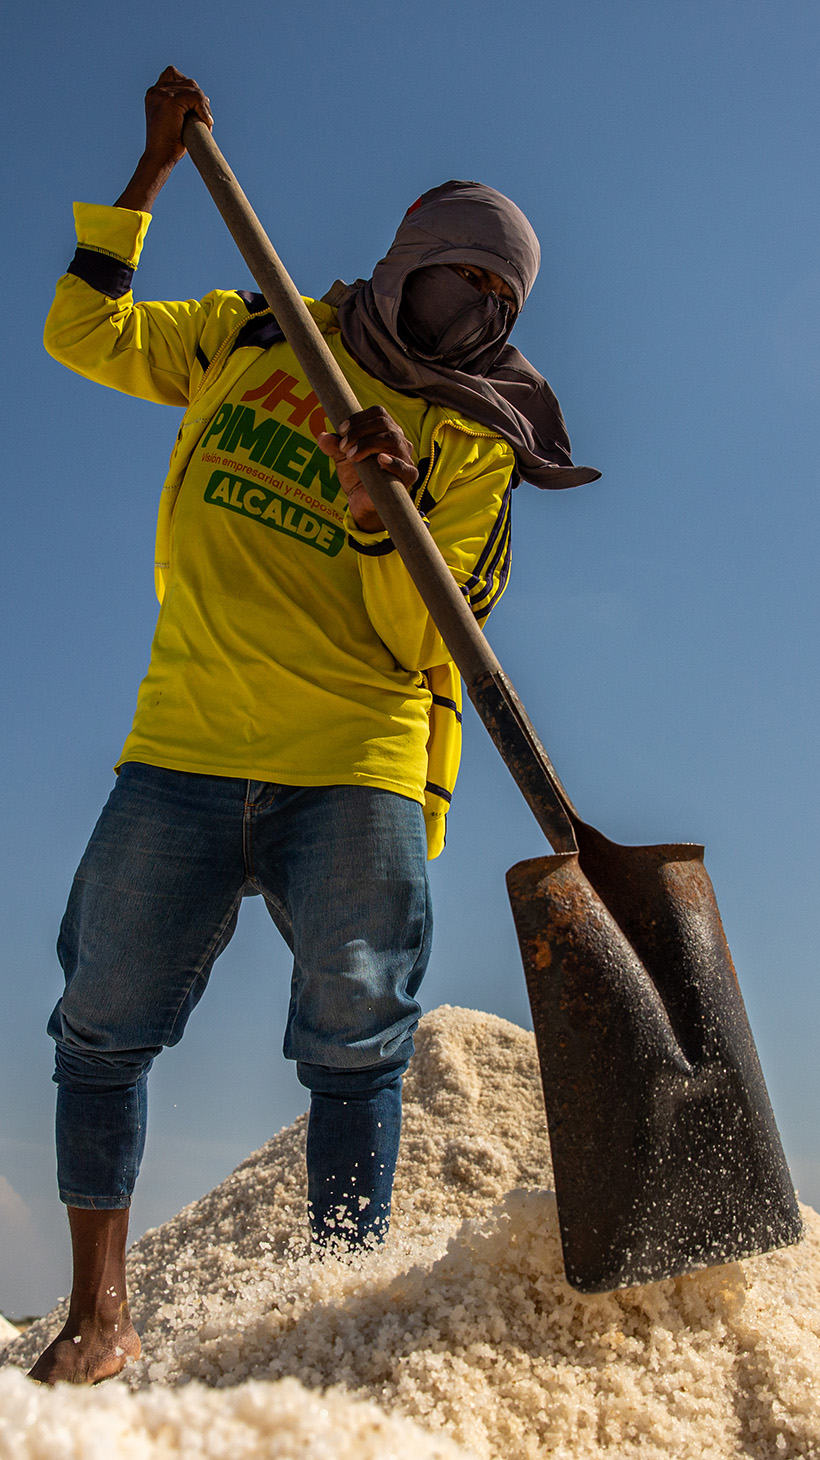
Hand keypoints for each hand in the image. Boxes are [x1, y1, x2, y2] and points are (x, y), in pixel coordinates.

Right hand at [115, 66, 212, 211]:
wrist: (159, 158)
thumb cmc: (169, 144)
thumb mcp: (177, 120)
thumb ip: (184, 106)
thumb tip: (205, 99)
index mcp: (154, 94)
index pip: (174, 74)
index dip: (189, 88)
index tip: (196, 108)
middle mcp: (155, 91)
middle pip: (187, 81)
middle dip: (199, 98)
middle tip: (204, 118)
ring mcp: (161, 94)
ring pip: (192, 88)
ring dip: (203, 105)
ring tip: (205, 122)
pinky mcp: (170, 101)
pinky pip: (195, 97)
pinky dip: (203, 109)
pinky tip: (206, 122)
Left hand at [316, 406, 417, 532]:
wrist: (362, 503)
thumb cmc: (356, 476)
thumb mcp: (342, 458)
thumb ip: (333, 446)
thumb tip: (322, 436)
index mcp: (385, 430)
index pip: (378, 413)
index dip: (359, 418)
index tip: (340, 430)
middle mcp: (398, 440)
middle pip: (384, 423)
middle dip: (359, 431)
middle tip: (343, 447)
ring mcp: (405, 457)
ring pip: (393, 440)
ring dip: (369, 444)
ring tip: (352, 456)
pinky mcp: (408, 477)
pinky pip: (406, 467)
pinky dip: (393, 462)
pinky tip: (380, 460)